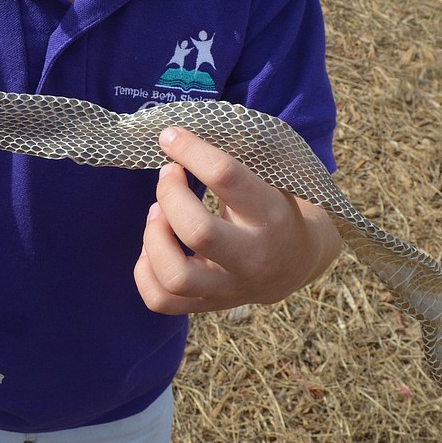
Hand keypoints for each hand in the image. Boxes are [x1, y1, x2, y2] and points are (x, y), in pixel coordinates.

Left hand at [134, 126, 339, 315]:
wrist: (297, 261)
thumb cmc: (273, 207)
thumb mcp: (267, 179)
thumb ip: (229, 161)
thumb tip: (175, 136)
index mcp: (271, 215)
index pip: (226, 176)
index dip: (190, 150)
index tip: (170, 137)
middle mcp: (252, 257)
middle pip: (197, 232)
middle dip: (169, 195)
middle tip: (168, 175)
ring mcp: (229, 288)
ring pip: (175, 276)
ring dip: (153, 237)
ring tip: (156, 213)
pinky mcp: (208, 305)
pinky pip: (161, 301)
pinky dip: (144, 271)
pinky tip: (154, 245)